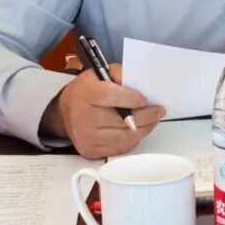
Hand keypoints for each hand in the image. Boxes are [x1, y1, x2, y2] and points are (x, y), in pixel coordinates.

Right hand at [40, 63, 166, 158]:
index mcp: (85, 94)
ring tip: (153, 121)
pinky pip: (119, 149)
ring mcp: (86, 137)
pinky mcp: (90, 151)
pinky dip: (133, 140)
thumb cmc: (87, 90)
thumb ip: (121, 74)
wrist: (65, 112)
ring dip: (144, 129)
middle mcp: (83, 117)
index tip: (146, 99)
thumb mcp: (101, 73)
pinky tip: (139, 131)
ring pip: (124, 137)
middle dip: (146, 116)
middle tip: (159, 111)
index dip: (133, 98)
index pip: (113, 97)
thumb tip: (142, 83)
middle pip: (123, 120)